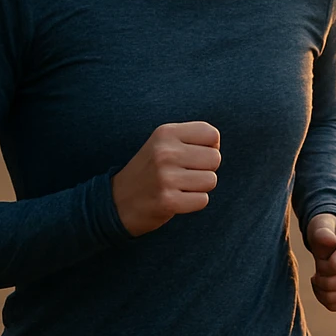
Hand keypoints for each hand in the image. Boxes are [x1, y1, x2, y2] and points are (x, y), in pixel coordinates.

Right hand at [111, 122, 220, 236]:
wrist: (117, 201)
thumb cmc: (150, 170)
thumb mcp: (163, 143)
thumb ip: (191, 138)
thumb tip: (217, 146)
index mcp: (165, 133)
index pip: (212, 134)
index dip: (210, 147)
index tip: (193, 156)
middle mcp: (165, 152)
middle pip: (215, 158)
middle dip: (205, 169)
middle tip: (184, 174)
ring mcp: (165, 177)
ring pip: (211, 180)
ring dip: (199, 187)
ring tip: (179, 186)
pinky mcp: (168, 201)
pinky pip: (203, 200)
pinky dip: (193, 202)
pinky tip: (176, 199)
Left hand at [304, 213, 335, 311]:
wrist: (334, 243)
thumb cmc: (326, 233)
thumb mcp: (320, 226)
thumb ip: (322, 232)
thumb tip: (328, 240)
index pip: (335, 266)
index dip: (321, 265)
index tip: (321, 257)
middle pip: (335, 284)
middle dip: (319, 278)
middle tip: (318, 269)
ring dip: (321, 292)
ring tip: (319, 279)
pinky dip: (330, 302)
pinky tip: (325, 290)